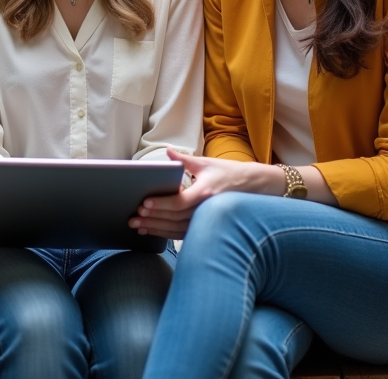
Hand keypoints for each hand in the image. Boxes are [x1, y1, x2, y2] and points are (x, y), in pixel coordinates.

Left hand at [128, 148, 283, 238]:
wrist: (254, 187)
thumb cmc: (229, 173)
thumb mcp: (207, 164)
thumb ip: (184, 160)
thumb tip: (167, 152)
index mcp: (206, 192)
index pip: (180, 202)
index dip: (162, 204)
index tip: (145, 203)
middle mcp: (206, 209)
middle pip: (175, 218)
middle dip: (153, 219)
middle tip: (133, 217)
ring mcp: (207, 220)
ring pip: (177, 229)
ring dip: (156, 229)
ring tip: (137, 226)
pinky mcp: (206, 227)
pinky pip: (183, 234)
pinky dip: (165, 234)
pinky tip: (151, 231)